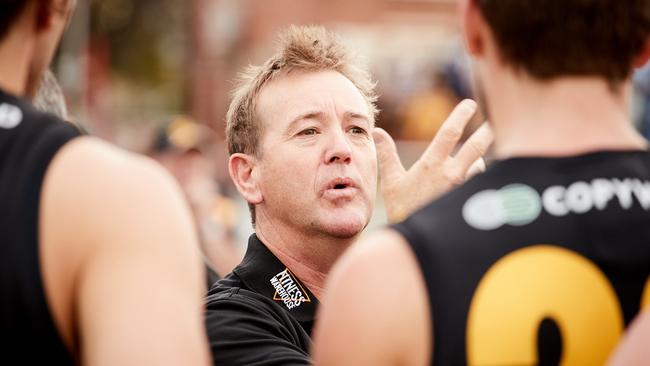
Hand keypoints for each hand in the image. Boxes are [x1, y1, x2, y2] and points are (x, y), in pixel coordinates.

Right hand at [374, 99, 492, 222]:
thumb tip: (377, 131)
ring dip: (477, 162)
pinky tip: (473, 186)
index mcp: (432, 165)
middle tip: (495, 121)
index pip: (450, 133)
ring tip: (469, 166)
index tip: (470, 104)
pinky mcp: (469, 201)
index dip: (461, 115)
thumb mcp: (391, 181)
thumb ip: (387, 154)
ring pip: (480, 166)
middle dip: (487, 132)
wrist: (417, 240)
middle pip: (477, 146)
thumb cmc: (402, 210)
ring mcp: (463, 189)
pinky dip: (478, 179)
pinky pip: (480, 184)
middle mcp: (451, 174)